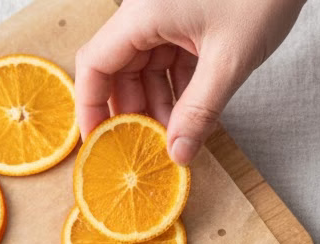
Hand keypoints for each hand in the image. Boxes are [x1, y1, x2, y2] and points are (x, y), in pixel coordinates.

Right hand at [74, 0, 305, 164]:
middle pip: (120, 70)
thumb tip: (177, 154)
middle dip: (133, 113)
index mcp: (143, 14)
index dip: (91, 107)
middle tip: (147, 153)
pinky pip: (172, 61)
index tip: (97, 145)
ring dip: (159, 106)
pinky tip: (194, 119)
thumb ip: (200, 111)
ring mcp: (168, 16)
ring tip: (176, 141)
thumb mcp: (228, 61)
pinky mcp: (189, 21)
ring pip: (147, 69)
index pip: (96, 64)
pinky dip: (180, 91)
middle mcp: (147, 13)